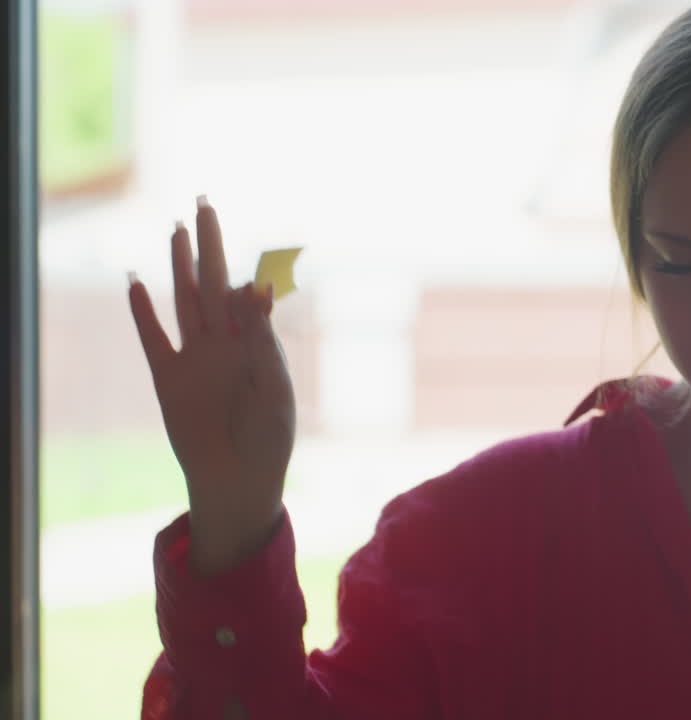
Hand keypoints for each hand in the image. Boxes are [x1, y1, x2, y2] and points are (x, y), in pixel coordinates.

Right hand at [128, 197, 296, 575]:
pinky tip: (135, 283)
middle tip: (204, 204)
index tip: (250, 273)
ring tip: (177, 231)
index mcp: (256, 344)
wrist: (238, 479)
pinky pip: (153, 338)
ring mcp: (195, 357)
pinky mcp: (169, 378)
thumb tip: (260, 288)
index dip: (247, 279)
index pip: (250, 297)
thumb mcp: (273, 387)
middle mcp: (225, 343)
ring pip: (185, 300)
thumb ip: (263, 338)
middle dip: (209, 245)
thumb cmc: (267, 437)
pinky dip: (142, 312)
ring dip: (180, 266)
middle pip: (213, 283)